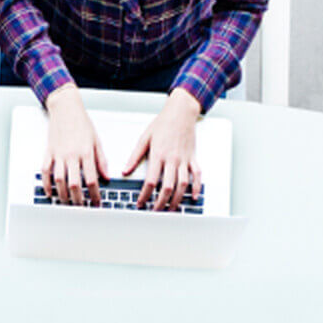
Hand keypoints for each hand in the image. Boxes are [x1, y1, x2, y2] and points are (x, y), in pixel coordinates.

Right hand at [39, 86, 105, 205]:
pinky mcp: (48, 152)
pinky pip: (45, 171)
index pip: (91, 179)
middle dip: (78, 199)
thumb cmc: (81, 122)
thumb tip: (106, 177)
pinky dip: (46, 183)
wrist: (65, 108)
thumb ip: (101, 160)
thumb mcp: (96, 140)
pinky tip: (50, 192)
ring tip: (67, 203)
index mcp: (86, 152)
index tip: (96, 202)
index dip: (94, 194)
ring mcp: (58, 154)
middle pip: (74, 183)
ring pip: (59, 180)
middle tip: (82, 207)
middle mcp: (71, 154)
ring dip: (62, 194)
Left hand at [124, 91, 203, 210]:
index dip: (145, 195)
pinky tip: (193, 197)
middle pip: (167, 187)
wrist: (181, 112)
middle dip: (161, 202)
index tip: (140, 202)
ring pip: (182, 185)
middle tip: (155, 211)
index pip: (150, 181)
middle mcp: (173, 159)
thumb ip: (134, 156)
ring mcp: (185, 160)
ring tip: (171, 209)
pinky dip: (196, 188)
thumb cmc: (163, 123)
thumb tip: (125, 170)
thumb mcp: (144, 138)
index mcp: (158, 154)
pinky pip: (197, 176)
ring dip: (177, 199)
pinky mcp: (193, 158)